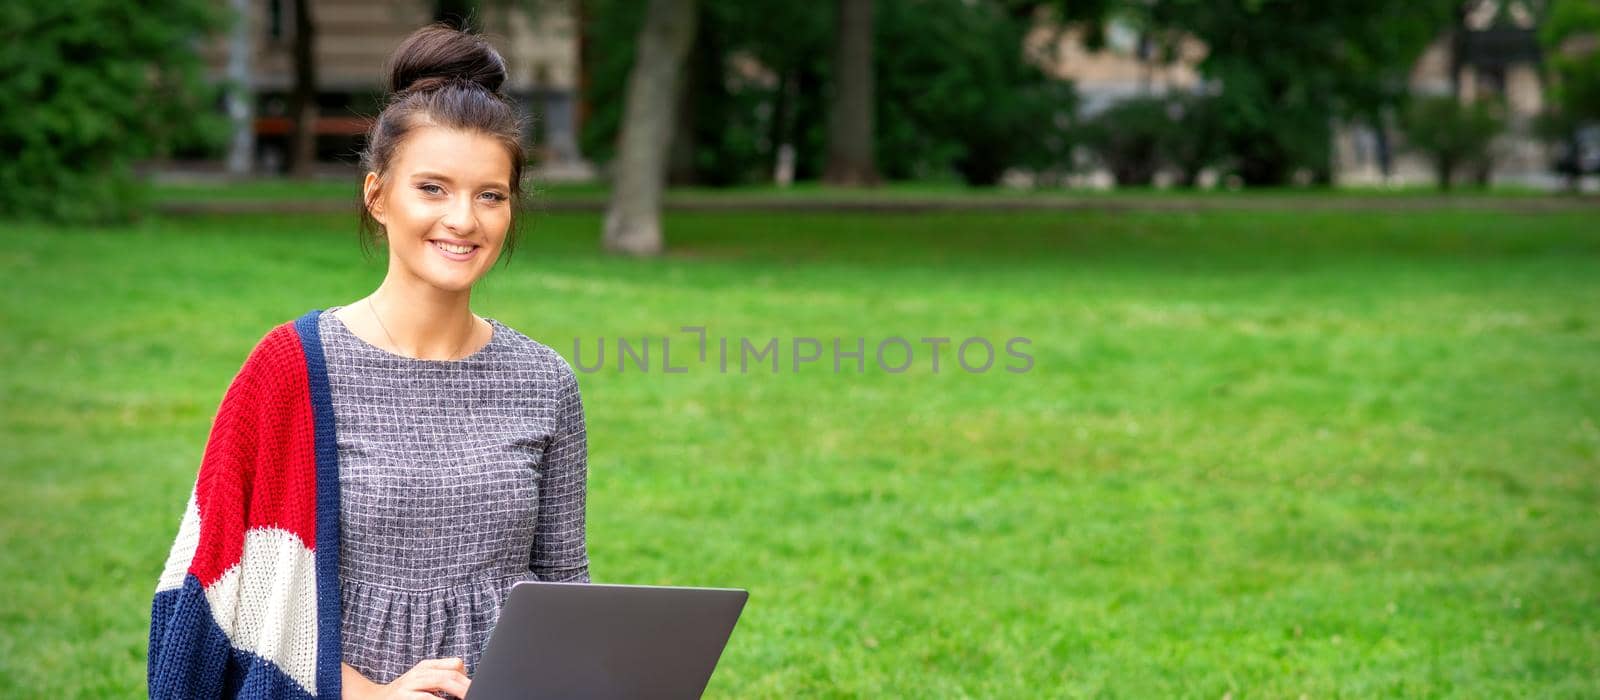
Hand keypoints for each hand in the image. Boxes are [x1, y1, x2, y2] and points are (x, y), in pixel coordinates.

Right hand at [344, 658, 470, 699]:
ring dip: (459, 692)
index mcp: (426, 667)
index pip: (455, 664)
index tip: (477, 688)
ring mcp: (411, 684)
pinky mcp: (404, 697)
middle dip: (467, 687)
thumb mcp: (422, 681)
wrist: (373, 699)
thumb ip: (441, 678)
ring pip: (442, 682)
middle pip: (451, 674)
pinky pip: (427, 698)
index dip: (468, 676)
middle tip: (478, 694)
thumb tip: (467, 684)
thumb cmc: (403, 694)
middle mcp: (419, 672)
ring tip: (469, 698)